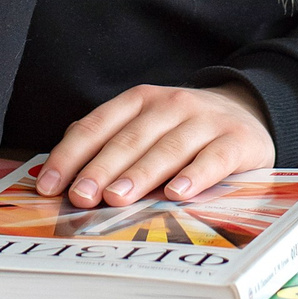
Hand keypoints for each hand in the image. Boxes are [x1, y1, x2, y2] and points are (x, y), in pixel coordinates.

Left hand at [37, 83, 274, 207]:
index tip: (49, 185)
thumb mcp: (146, 125)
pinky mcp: (236, 141)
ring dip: (140, 174)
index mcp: (141, 100)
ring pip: (168, 148)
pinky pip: (214, 159)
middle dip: (102, 168)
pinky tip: (178, 193)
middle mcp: (172, 104)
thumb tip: (62, 174)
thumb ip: (108, 141)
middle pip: (130, 138)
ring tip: (118, 198)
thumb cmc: (183, 129)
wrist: (248, 112)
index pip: (99, 125)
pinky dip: (196, 175)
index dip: (71, 154)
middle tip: (81, 196)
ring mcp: (205, 121)